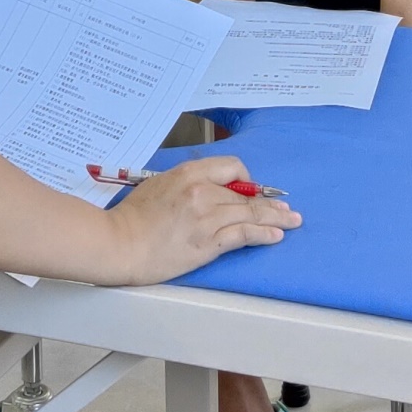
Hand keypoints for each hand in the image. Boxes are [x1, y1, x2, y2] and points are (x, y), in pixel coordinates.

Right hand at [97, 157, 298, 283]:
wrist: (119, 244)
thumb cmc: (132, 217)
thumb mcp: (159, 185)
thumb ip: (187, 183)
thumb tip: (210, 190)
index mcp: (189, 173)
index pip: (232, 167)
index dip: (246, 180)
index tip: (250, 191)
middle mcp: (202, 191)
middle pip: (245, 194)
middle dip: (268, 202)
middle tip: (287, 208)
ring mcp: (207, 217)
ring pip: (250, 214)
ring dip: (275, 218)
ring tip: (292, 221)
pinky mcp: (208, 243)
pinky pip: (243, 234)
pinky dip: (263, 234)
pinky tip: (276, 235)